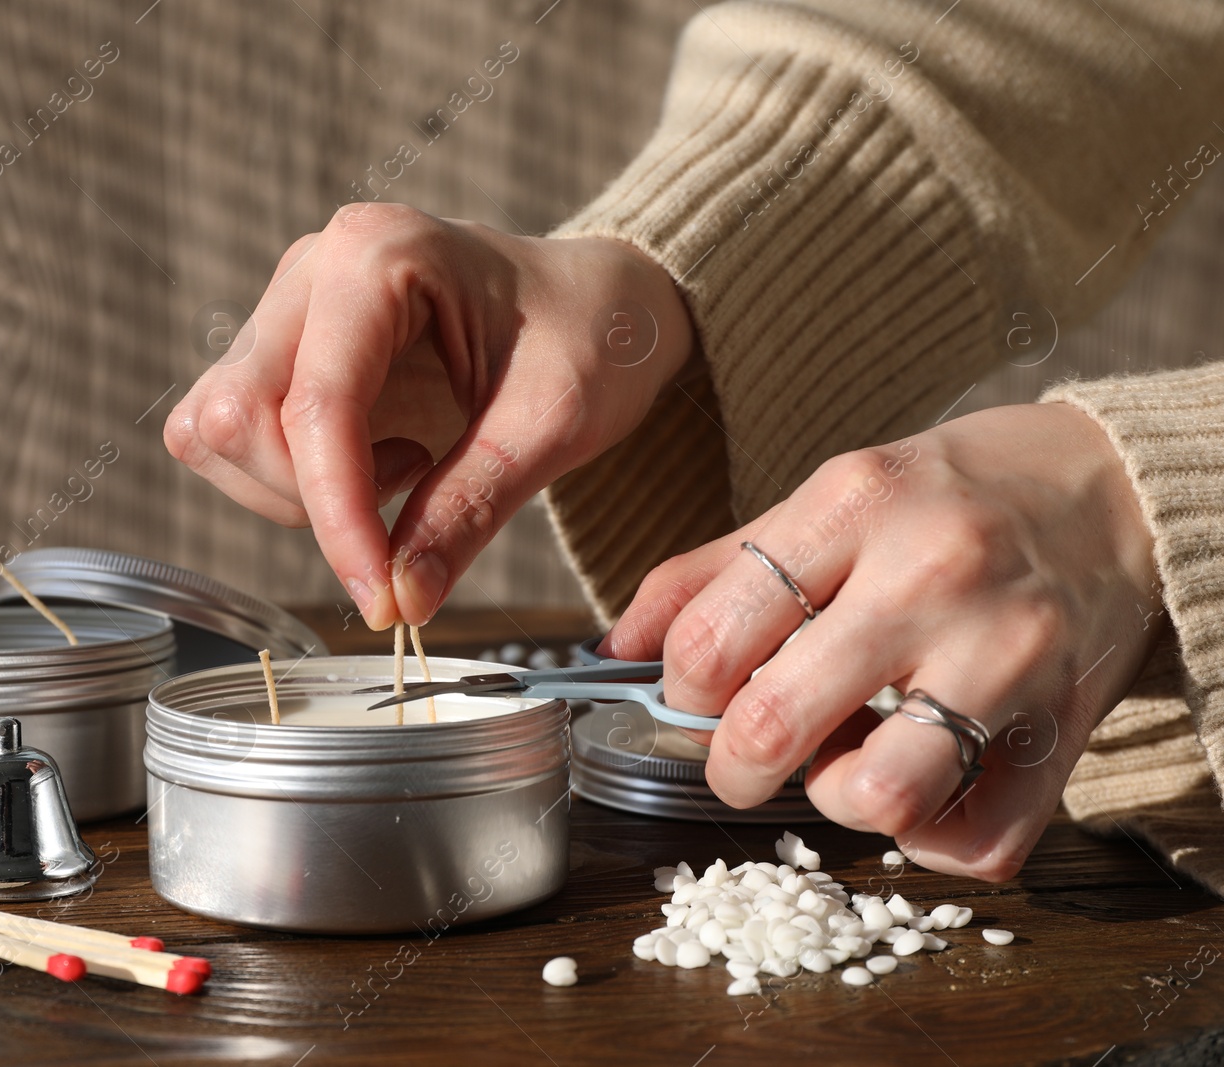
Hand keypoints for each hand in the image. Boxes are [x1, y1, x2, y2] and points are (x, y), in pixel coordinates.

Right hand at [165, 203, 693, 627]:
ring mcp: (290, 310)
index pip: (317, 405)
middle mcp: (313, 271)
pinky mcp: (285, 354)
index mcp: (378, 254)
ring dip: (295, 489)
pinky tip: (375, 462)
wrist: (599, 305)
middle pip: (237, 415)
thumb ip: (470, 509)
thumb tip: (402, 599)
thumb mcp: (554, 424)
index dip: (338, 513)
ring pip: (218, 431)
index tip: (380, 597)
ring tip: (406, 467)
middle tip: (413, 494)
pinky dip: (288, 481)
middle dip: (310, 498)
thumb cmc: (589, 337)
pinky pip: (230, 437)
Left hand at [601, 403, 1159, 880]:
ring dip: (838, 802)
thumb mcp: (831, 496)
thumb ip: (713, 568)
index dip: (682, 690)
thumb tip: (613, 645)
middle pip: (774, 724)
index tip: (698, 694)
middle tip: (743, 756)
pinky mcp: (1065, 726)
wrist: (1120, 487)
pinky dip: (931, 841)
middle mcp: (929, 578)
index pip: (713, 636)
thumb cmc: (953, 496)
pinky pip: (977, 842)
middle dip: (732, 767)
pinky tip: (920, 789)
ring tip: (846, 762)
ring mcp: (1004, 655)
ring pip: (878, 796)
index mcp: (854, 506)